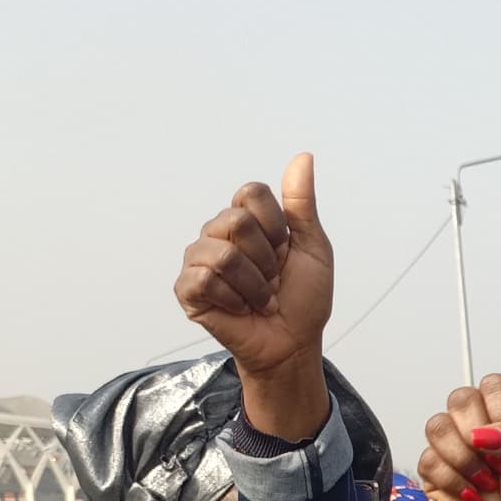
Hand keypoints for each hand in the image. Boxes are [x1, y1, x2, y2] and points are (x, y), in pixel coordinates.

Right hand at [174, 153, 332, 391]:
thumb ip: (302, 203)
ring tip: (258, 299)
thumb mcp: (313, 247)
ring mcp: (199, 259)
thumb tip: (304, 156)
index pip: (251, 193)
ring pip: (224, 254)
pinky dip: (234, 300)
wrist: (293, 344)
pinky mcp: (187, 289)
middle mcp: (217, 233)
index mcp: (245, 219)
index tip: (286, 251)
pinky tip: (239, 309)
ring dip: (254, 286)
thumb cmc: (302, 299)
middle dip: (267, 259)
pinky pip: (206, 280)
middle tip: (272, 280)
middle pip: (237, 221)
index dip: (276, 226)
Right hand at [416, 375, 500, 500]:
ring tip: (488, 482)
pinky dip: (455, 483)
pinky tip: (474, 495)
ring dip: (466, 461)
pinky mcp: (436, 470)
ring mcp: (454, 443)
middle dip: (481, 438)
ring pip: (437, 427)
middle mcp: (479, 420)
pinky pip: (429, 461)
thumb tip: (483, 434)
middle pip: (460, 399)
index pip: (494, 385)